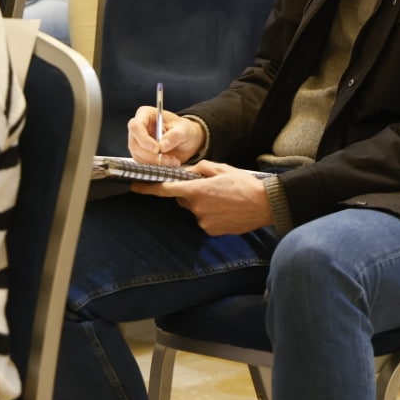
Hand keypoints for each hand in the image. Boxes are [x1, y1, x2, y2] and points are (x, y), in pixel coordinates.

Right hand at [128, 106, 204, 166]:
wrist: (186, 140)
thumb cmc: (183, 130)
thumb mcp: (184, 130)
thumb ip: (175, 136)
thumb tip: (162, 145)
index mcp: (146, 114)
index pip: (136, 126)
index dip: (144, 139)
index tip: (157, 149)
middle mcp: (138, 128)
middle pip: (134, 143)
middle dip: (151, 155)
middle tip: (168, 159)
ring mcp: (137, 142)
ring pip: (138, 155)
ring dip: (155, 162)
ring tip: (173, 161)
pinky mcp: (140, 154)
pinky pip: (142, 163)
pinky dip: (156, 166)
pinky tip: (169, 163)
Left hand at [134, 162, 273, 235]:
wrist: (264, 205)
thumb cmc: (244, 184)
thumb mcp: (222, 168)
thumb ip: (200, 169)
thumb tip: (187, 173)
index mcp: (198, 190)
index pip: (167, 190)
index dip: (149, 189)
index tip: (135, 187)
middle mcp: (197, 208)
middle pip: (184, 199)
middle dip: (191, 192)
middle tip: (210, 187)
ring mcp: (203, 221)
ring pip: (195, 209)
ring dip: (203, 203)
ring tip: (224, 198)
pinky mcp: (211, 230)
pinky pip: (204, 219)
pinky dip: (211, 214)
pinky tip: (226, 209)